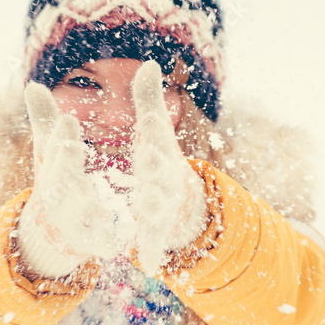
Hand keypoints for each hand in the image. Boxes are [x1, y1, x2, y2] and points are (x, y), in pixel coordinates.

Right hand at [15, 82, 126, 277]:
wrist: (57, 231)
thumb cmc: (61, 180)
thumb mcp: (54, 152)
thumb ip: (47, 122)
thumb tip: (33, 85)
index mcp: (56, 171)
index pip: (56, 151)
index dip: (60, 137)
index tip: (68, 120)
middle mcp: (62, 196)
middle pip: (61, 180)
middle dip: (65, 164)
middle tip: (72, 146)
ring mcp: (77, 220)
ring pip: (79, 211)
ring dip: (84, 203)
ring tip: (93, 194)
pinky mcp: (95, 242)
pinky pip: (100, 241)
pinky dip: (105, 240)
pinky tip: (116, 238)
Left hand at [130, 61, 208, 273]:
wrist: (179, 203)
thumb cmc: (159, 163)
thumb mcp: (153, 134)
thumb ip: (149, 101)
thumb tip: (149, 61)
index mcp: (158, 154)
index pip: (156, 138)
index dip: (154, 128)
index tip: (151, 118)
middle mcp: (163, 180)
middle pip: (159, 176)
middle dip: (155, 172)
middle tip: (148, 169)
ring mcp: (161, 209)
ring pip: (157, 211)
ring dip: (153, 214)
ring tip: (146, 213)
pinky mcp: (154, 233)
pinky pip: (154, 243)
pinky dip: (152, 252)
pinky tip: (148, 263)